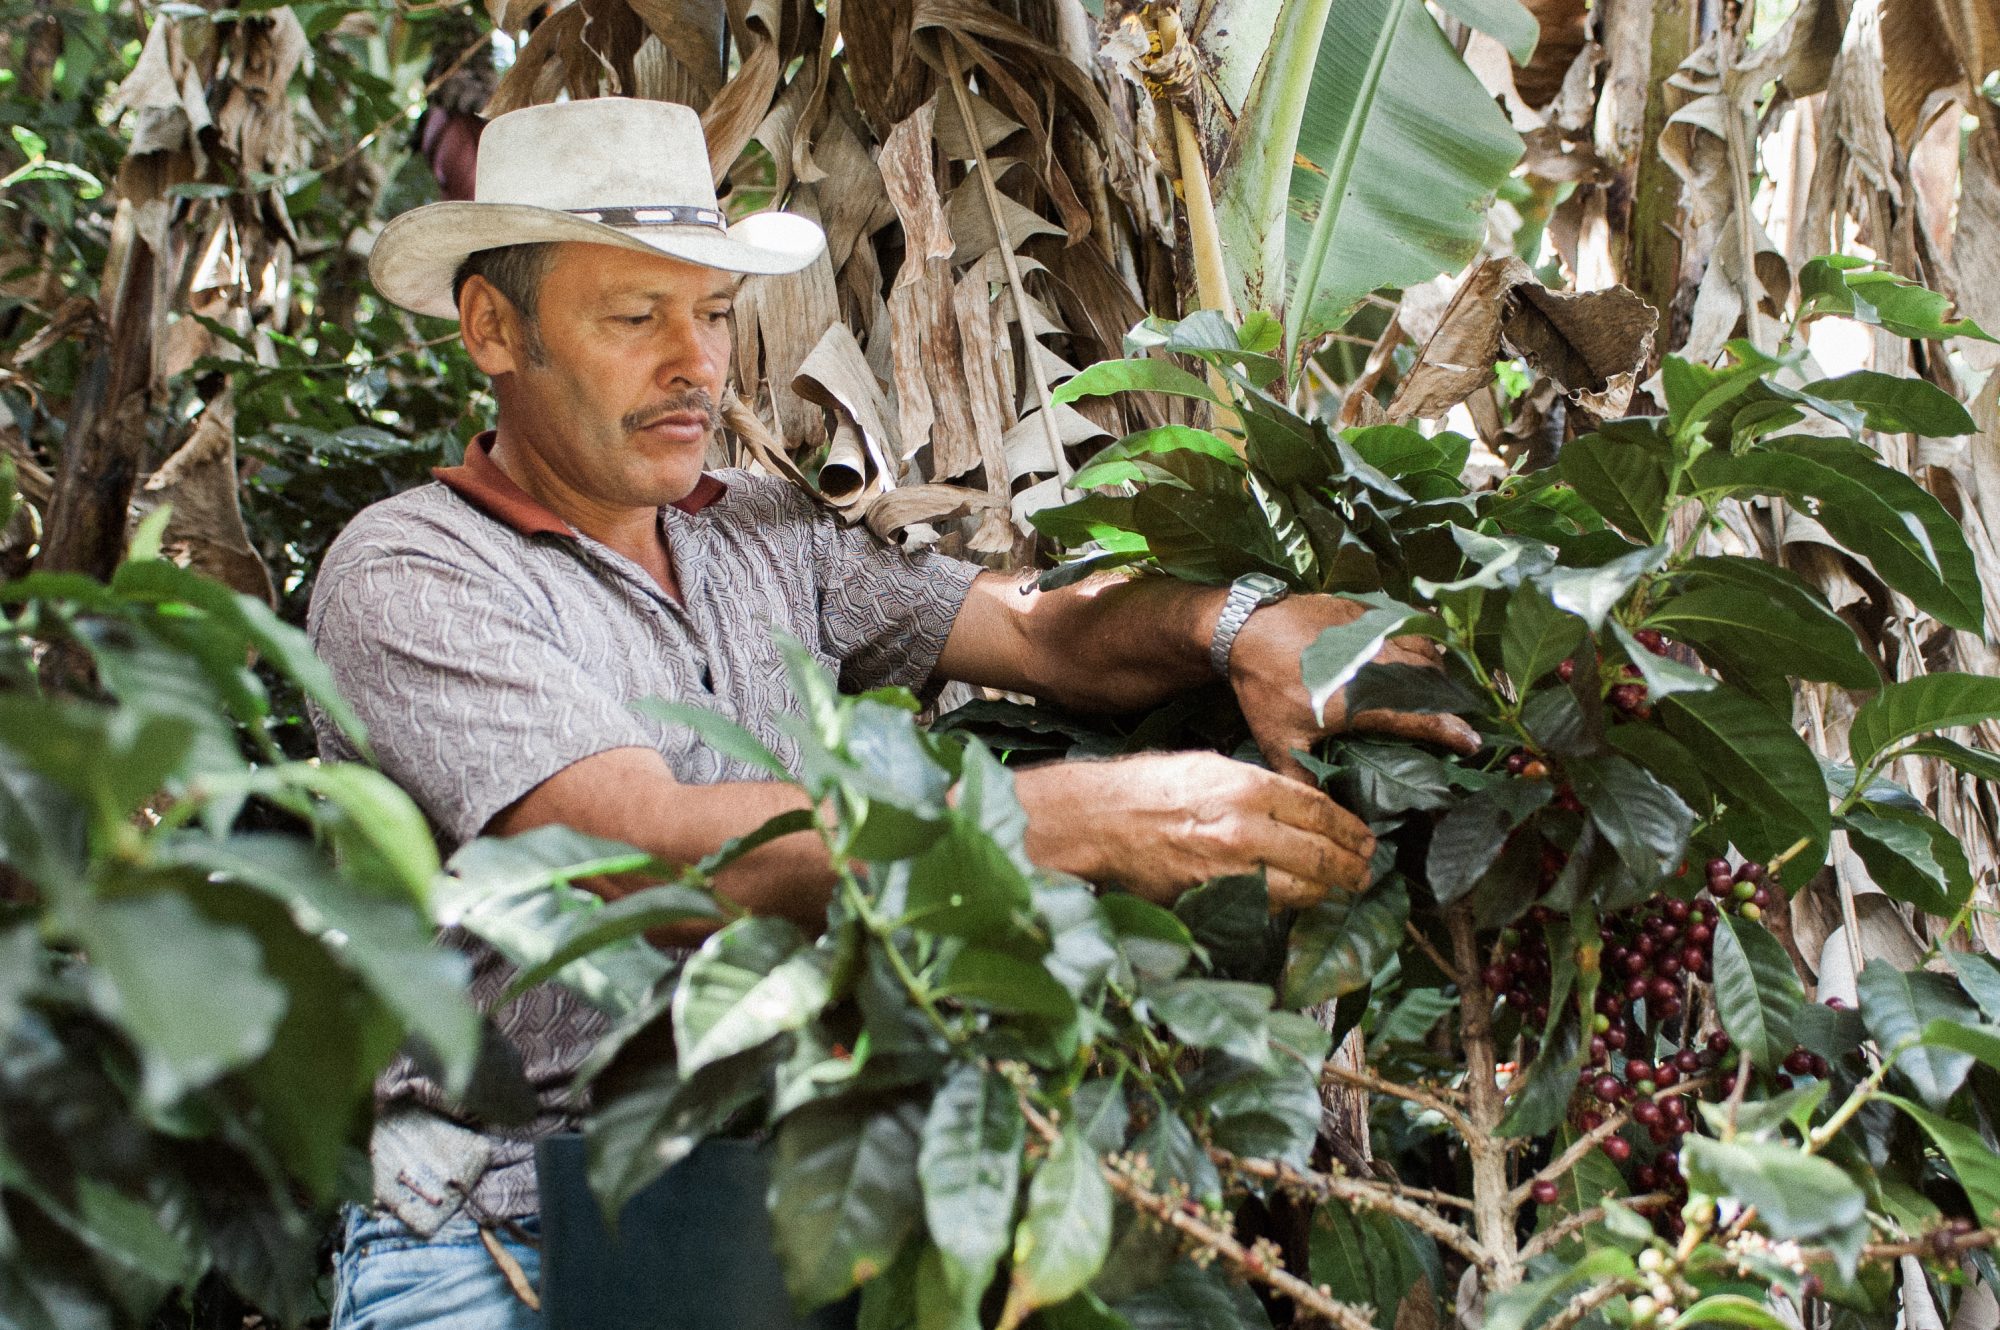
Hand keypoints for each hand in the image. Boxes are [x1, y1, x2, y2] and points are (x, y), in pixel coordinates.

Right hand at [1015, 751, 1376, 910]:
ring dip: (1327, 892)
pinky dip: (1285, 905)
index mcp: (1245, 786)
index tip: (1366, 839)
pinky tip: (1295, 899)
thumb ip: (1259, 787)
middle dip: (1352, 868)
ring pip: (1300, 891)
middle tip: (1365, 872)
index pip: (1321, 811)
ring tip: (1341, 889)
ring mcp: (1227, 870)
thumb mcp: (1211, 766)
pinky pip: (1263, 908)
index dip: (1351, 830)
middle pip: (1321, 857)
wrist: (1097, 820)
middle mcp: (1243, 829)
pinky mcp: (1210, 900)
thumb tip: (1301, 808)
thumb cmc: (1150, 786)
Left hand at [1227, 595, 1480, 780]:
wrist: (1245, 628)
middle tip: (1465, 716)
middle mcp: (1379, 664)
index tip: (1474, 742)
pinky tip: (1429, 644)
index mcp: (1365, 699)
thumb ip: (1303, 779)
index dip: (1452, 731)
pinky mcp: (1366, 612)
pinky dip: (1424, 636)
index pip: (1422, 718)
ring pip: (1424, 650)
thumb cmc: (1264, 687)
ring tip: (1446, 686)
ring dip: (1440, 670)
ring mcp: (1375, 633)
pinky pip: (1408, 623)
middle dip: (1453, 701)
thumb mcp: (1280, 739)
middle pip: (1432, 682)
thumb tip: (1322, 815)